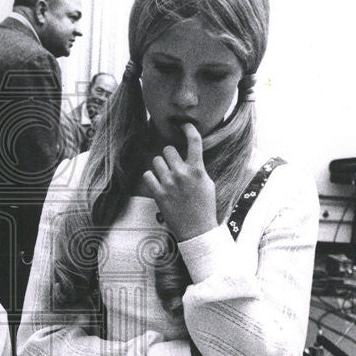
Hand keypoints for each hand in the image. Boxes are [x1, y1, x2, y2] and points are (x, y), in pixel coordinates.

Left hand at [142, 123, 216, 240]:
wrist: (197, 229)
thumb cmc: (205, 207)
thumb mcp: (207, 183)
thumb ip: (197, 168)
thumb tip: (189, 157)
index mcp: (198, 170)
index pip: (194, 141)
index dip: (189, 129)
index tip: (185, 125)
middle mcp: (182, 174)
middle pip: (168, 149)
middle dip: (170, 155)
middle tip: (173, 164)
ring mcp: (169, 183)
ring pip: (156, 161)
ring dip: (160, 166)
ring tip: (165, 176)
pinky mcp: (158, 194)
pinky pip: (147, 175)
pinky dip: (151, 178)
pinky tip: (157, 184)